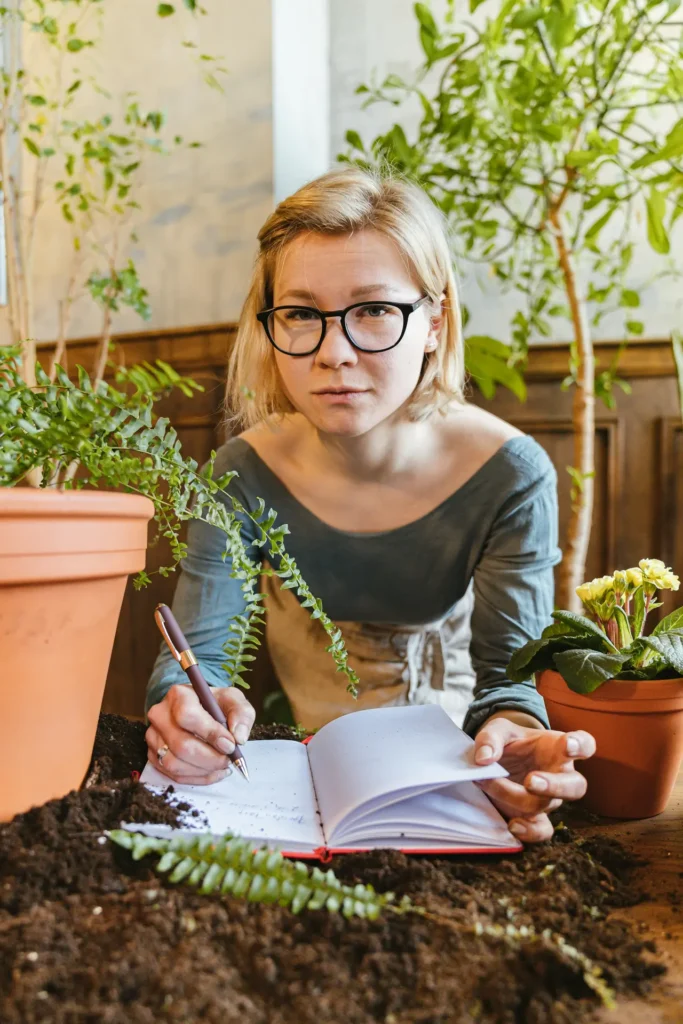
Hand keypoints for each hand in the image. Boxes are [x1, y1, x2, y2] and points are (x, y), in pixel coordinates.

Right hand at [146, 684, 255, 784]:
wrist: (199, 710)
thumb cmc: (215, 705)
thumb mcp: (234, 700)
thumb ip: (241, 715)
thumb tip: (239, 738)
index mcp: (179, 695)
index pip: (188, 716)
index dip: (210, 734)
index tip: (230, 744)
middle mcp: (160, 714)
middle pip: (180, 745)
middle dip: (210, 758)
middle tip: (228, 760)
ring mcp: (154, 736)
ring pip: (174, 763)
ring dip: (203, 771)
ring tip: (221, 766)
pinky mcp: (154, 755)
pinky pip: (173, 775)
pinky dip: (197, 778)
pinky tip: (212, 772)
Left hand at [473, 715, 595, 842]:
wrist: (497, 762)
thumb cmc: (508, 743)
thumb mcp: (497, 730)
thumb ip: (491, 739)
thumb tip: (484, 758)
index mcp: (558, 747)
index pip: (584, 744)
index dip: (581, 746)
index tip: (569, 745)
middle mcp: (561, 775)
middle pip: (575, 786)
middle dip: (554, 785)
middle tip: (530, 781)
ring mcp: (550, 798)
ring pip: (546, 805)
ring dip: (516, 796)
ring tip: (490, 784)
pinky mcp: (535, 816)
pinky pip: (542, 830)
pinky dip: (529, 832)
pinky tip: (512, 825)